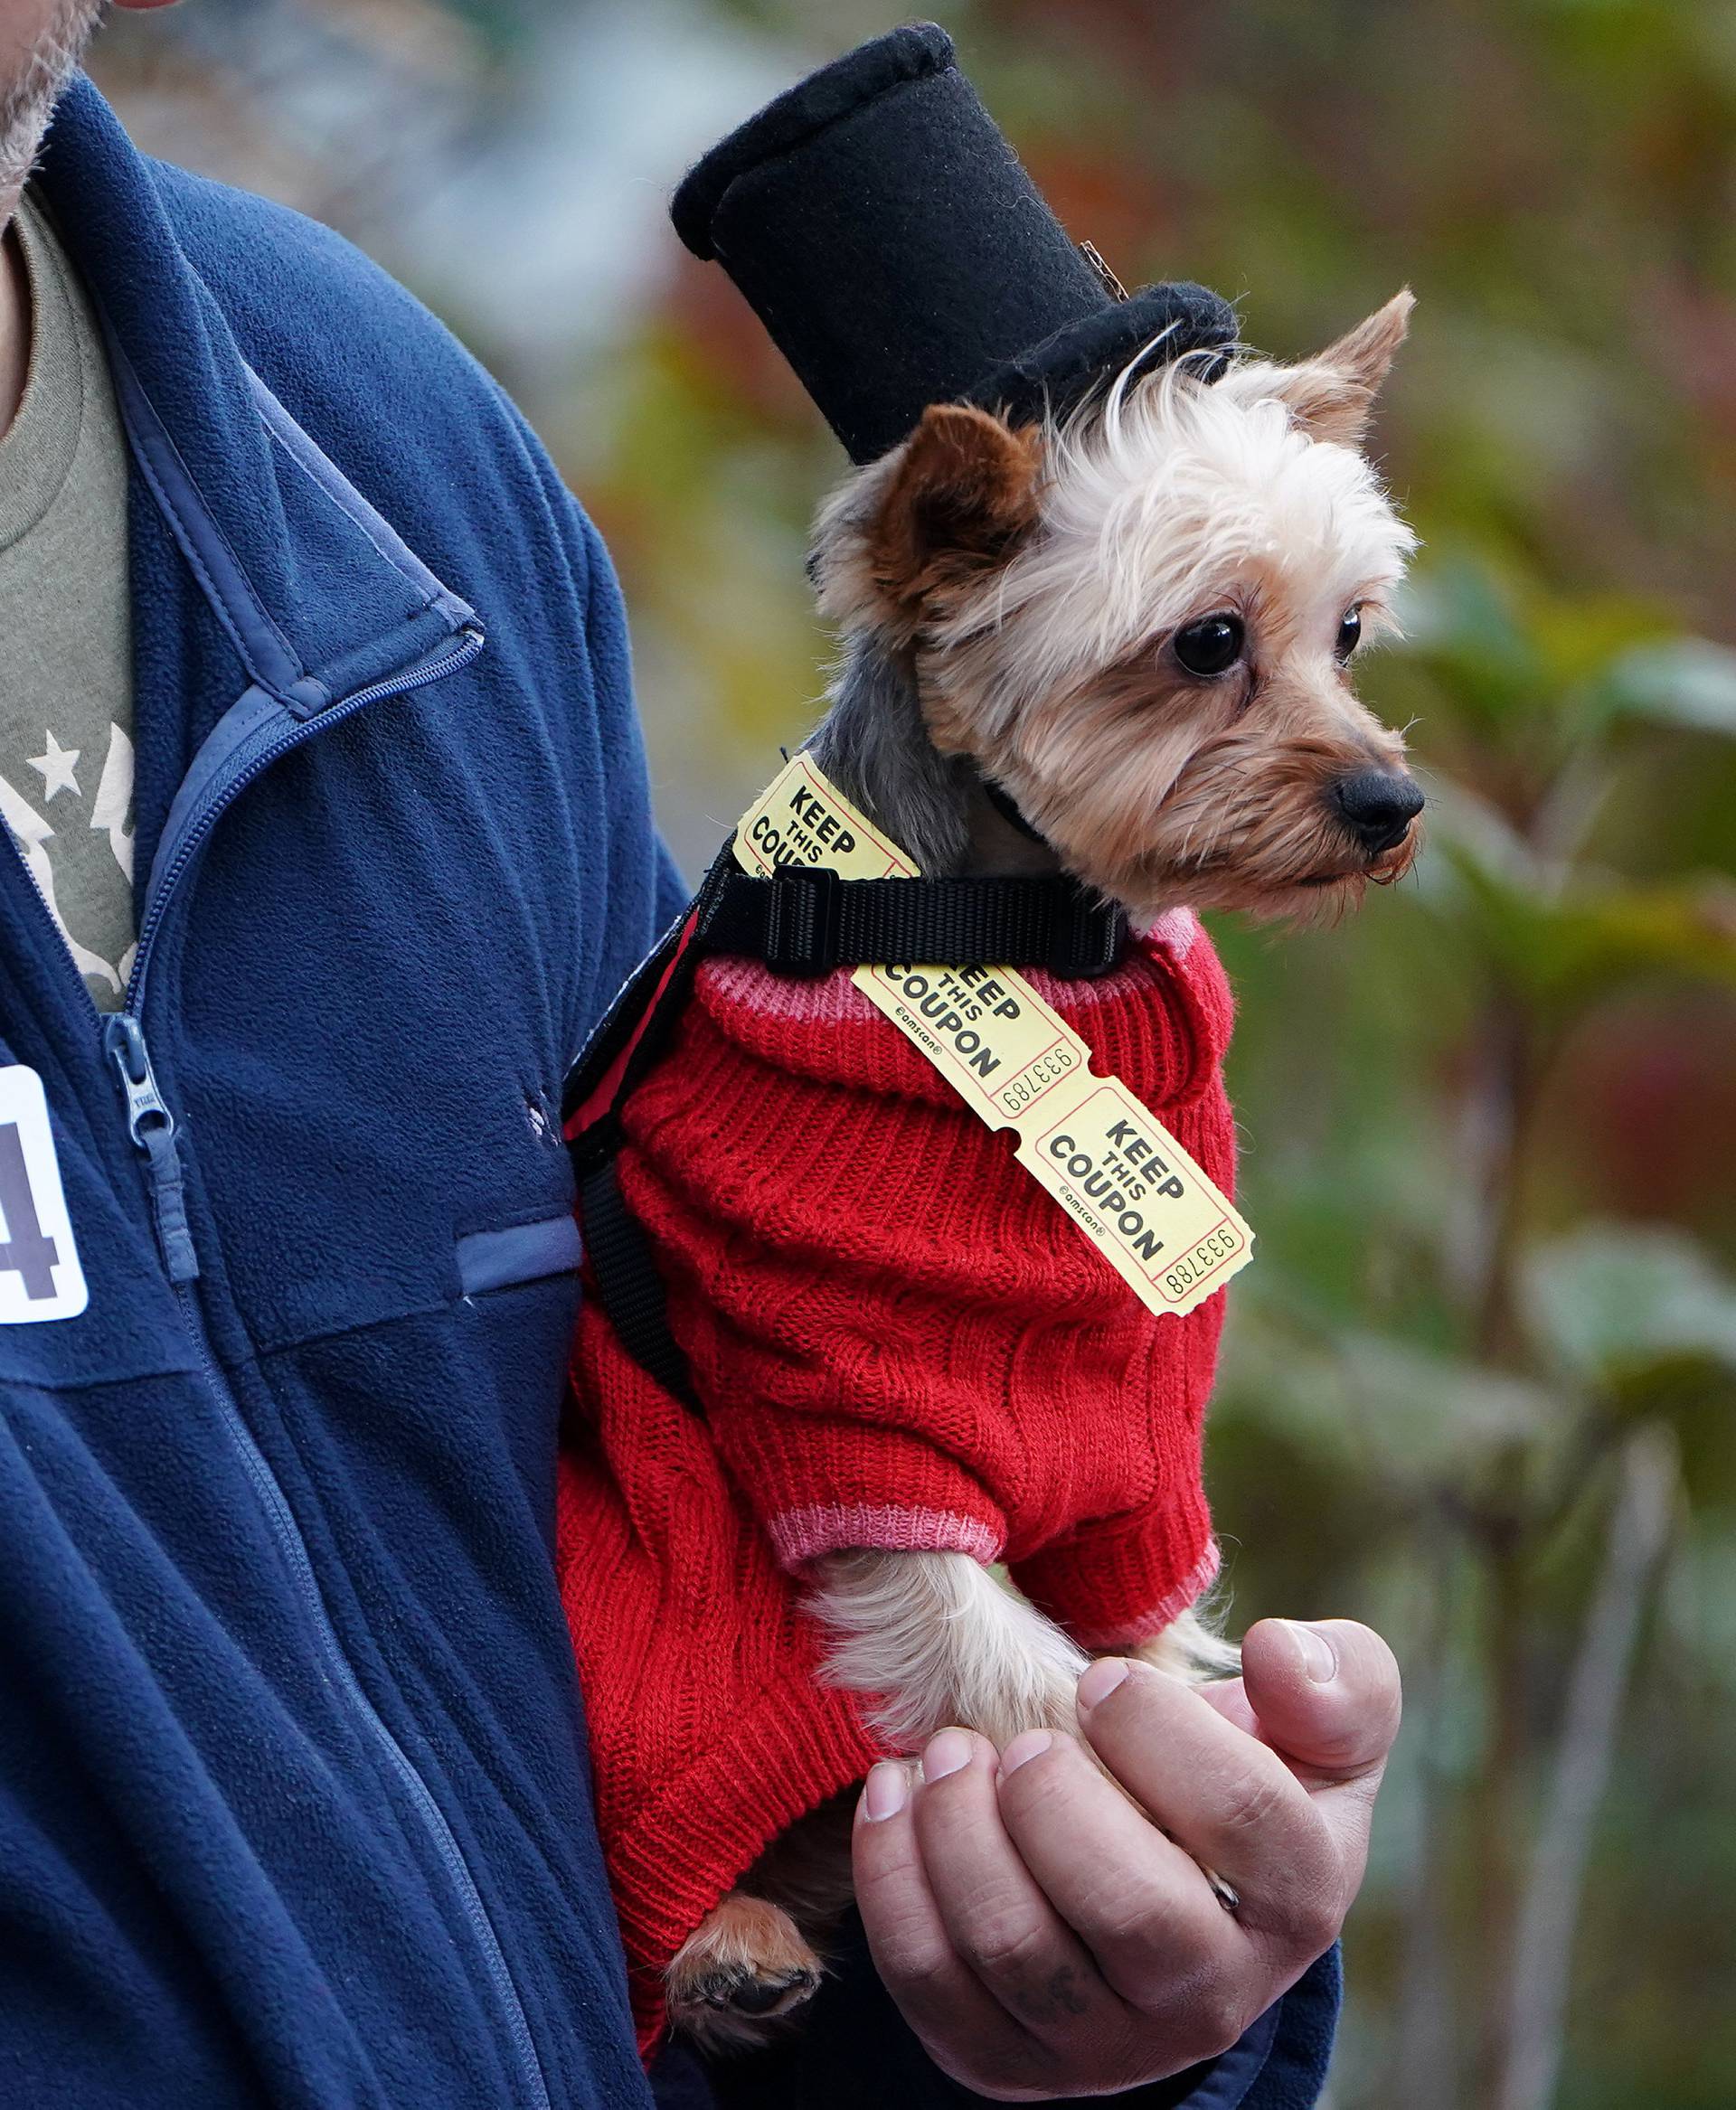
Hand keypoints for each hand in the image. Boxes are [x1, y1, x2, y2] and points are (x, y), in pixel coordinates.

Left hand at [852, 1618, 1400, 2101]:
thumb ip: (1338, 1681)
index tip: (1102, 1680)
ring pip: (1019, 1954)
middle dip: (1055, 1801)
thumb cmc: (1246, 1778)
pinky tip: (895, 1792)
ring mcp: (1106, 2044)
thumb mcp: (1318, 1728)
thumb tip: (1275, 1653)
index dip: (1164, 1735)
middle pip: (1134, 1912)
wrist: (1175, 1892)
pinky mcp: (1005, 2060)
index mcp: (1299, 1897)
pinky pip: (930, 1987)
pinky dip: (894, 1880)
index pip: (1248, 1821)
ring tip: (948, 1751)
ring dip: (961, 1833)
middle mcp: (1212, 1994)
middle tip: (1020, 1736)